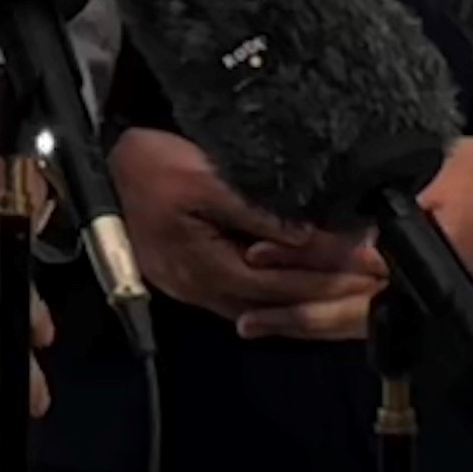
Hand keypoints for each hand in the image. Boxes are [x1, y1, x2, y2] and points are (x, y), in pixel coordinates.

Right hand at [108, 127, 375, 330]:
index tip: (376, 263)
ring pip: (264, 303)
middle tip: (378, 277)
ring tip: (351, 281)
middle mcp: (204, 290)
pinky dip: (277, 290)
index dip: (334, 273)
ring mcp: (194, 288)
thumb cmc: (147, 168)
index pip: (286, 282)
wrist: (95, 170)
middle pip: (280, 300)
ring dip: (308, 292)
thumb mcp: (204, 178)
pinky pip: (244, 294)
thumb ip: (258, 211)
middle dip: (331, 288)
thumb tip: (313, 234)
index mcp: (209, 268)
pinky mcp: (189, 277)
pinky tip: (298, 283)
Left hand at [236, 137, 472, 342]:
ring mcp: (416, 294)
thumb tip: (330, 232)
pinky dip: (328, 311)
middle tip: (246, 311)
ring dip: (305, 318)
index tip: (260, 253)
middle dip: (293, 310)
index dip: (303, 262)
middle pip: (345, 310)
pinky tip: (295, 310)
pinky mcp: (411, 288)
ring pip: (351, 317)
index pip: (350, 270)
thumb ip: (382, 212)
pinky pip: (363, 308)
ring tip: (257, 320)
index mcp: (422, 266)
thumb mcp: (429, 180)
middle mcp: (418, 290)